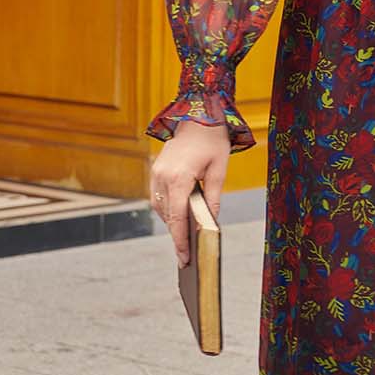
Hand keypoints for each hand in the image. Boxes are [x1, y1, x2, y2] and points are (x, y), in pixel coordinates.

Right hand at [150, 119, 230, 267]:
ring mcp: (156, 173)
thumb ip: (213, 200)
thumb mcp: (219, 171)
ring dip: (172, 222)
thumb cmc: (213, 141)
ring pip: (161, 208)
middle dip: (177, 235)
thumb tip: (210, 225)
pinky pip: (158, 197)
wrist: (198, 114)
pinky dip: (168, 208)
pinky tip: (178, 216)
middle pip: (168, 216)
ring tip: (184, 239)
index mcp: (179, 178)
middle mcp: (162, 177)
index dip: (181, 241)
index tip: (184, 259)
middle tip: (187, 256)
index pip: (177, 219)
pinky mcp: (155, 170)